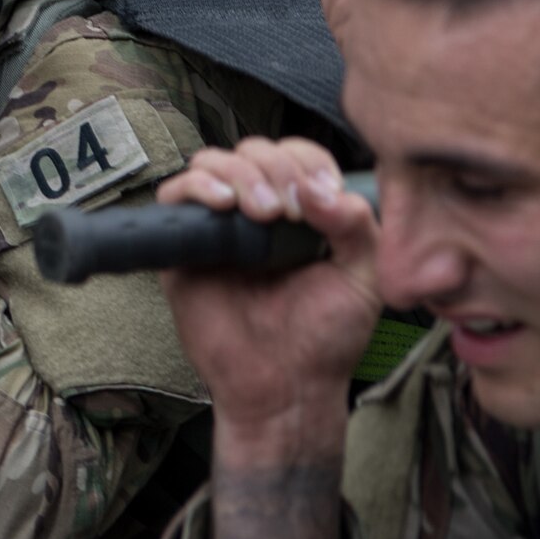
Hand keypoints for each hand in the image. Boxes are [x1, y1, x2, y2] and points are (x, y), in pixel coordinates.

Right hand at [158, 139, 381, 435]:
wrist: (286, 388)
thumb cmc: (326, 337)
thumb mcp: (363, 276)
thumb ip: (356, 223)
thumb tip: (316, 188)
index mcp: (303, 210)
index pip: (298, 155)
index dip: (308, 164)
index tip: (321, 197)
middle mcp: (258, 210)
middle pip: (255, 151)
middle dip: (276, 170)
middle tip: (288, 211)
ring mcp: (220, 226)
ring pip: (215, 162)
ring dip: (240, 174)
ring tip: (261, 212)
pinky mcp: (186, 246)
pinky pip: (176, 194)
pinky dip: (197, 186)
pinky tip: (223, 204)